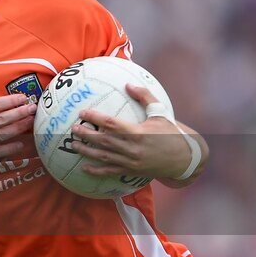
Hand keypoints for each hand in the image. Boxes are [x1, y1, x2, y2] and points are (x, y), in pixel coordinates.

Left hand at [70, 84, 188, 178]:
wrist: (183, 159)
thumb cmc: (170, 133)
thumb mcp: (160, 112)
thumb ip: (144, 96)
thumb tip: (128, 84)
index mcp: (138, 132)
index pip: (111, 124)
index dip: (95, 117)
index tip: (83, 112)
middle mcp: (132, 148)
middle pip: (103, 141)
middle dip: (86, 134)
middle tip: (73, 128)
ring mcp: (131, 162)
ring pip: (104, 157)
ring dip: (86, 151)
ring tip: (73, 145)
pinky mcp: (131, 171)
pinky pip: (111, 172)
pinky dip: (97, 171)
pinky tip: (84, 168)